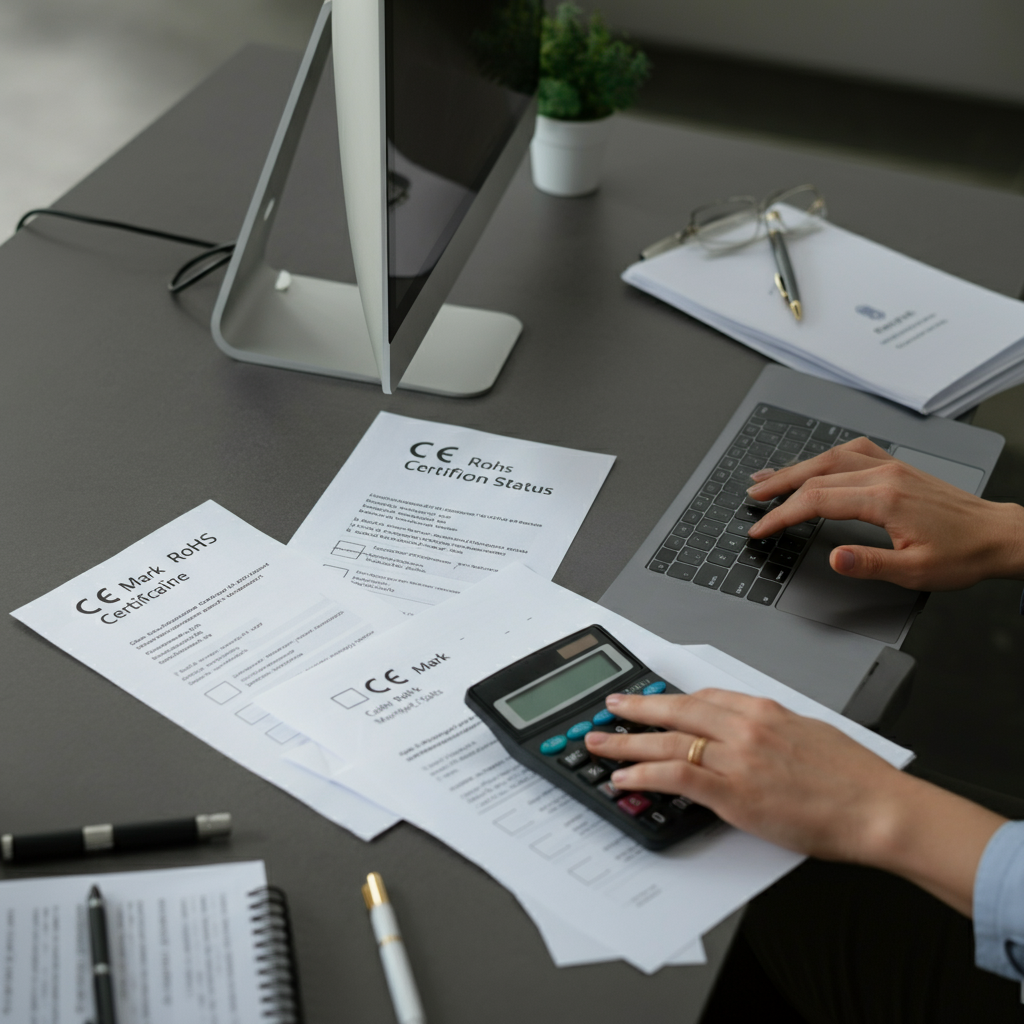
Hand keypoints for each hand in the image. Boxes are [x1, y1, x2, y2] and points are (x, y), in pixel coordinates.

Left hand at [584, 690, 1004, 915]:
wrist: (878, 808)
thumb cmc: (854, 778)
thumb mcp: (810, 733)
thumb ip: (774, 730)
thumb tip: (752, 736)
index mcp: (763, 709)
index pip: (704, 697)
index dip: (671, 701)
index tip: (654, 702)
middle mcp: (744, 727)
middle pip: (676, 711)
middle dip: (637, 709)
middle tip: (610, 709)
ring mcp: (736, 759)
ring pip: (667, 742)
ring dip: (626, 742)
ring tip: (600, 745)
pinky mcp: (733, 794)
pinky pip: (676, 777)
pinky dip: (644, 775)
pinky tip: (625, 778)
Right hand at [744, 438, 1023, 589]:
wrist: (999, 536)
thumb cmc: (962, 555)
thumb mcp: (915, 572)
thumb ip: (869, 564)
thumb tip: (834, 558)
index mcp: (884, 499)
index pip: (817, 501)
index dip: (782, 515)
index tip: (761, 528)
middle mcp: (885, 475)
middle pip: (817, 473)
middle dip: (779, 485)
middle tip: (752, 496)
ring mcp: (892, 467)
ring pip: (832, 457)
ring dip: (797, 467)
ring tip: (770, 477)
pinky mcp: (898, 468)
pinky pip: (855, 450)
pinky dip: (827, 456)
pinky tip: (817, 462)